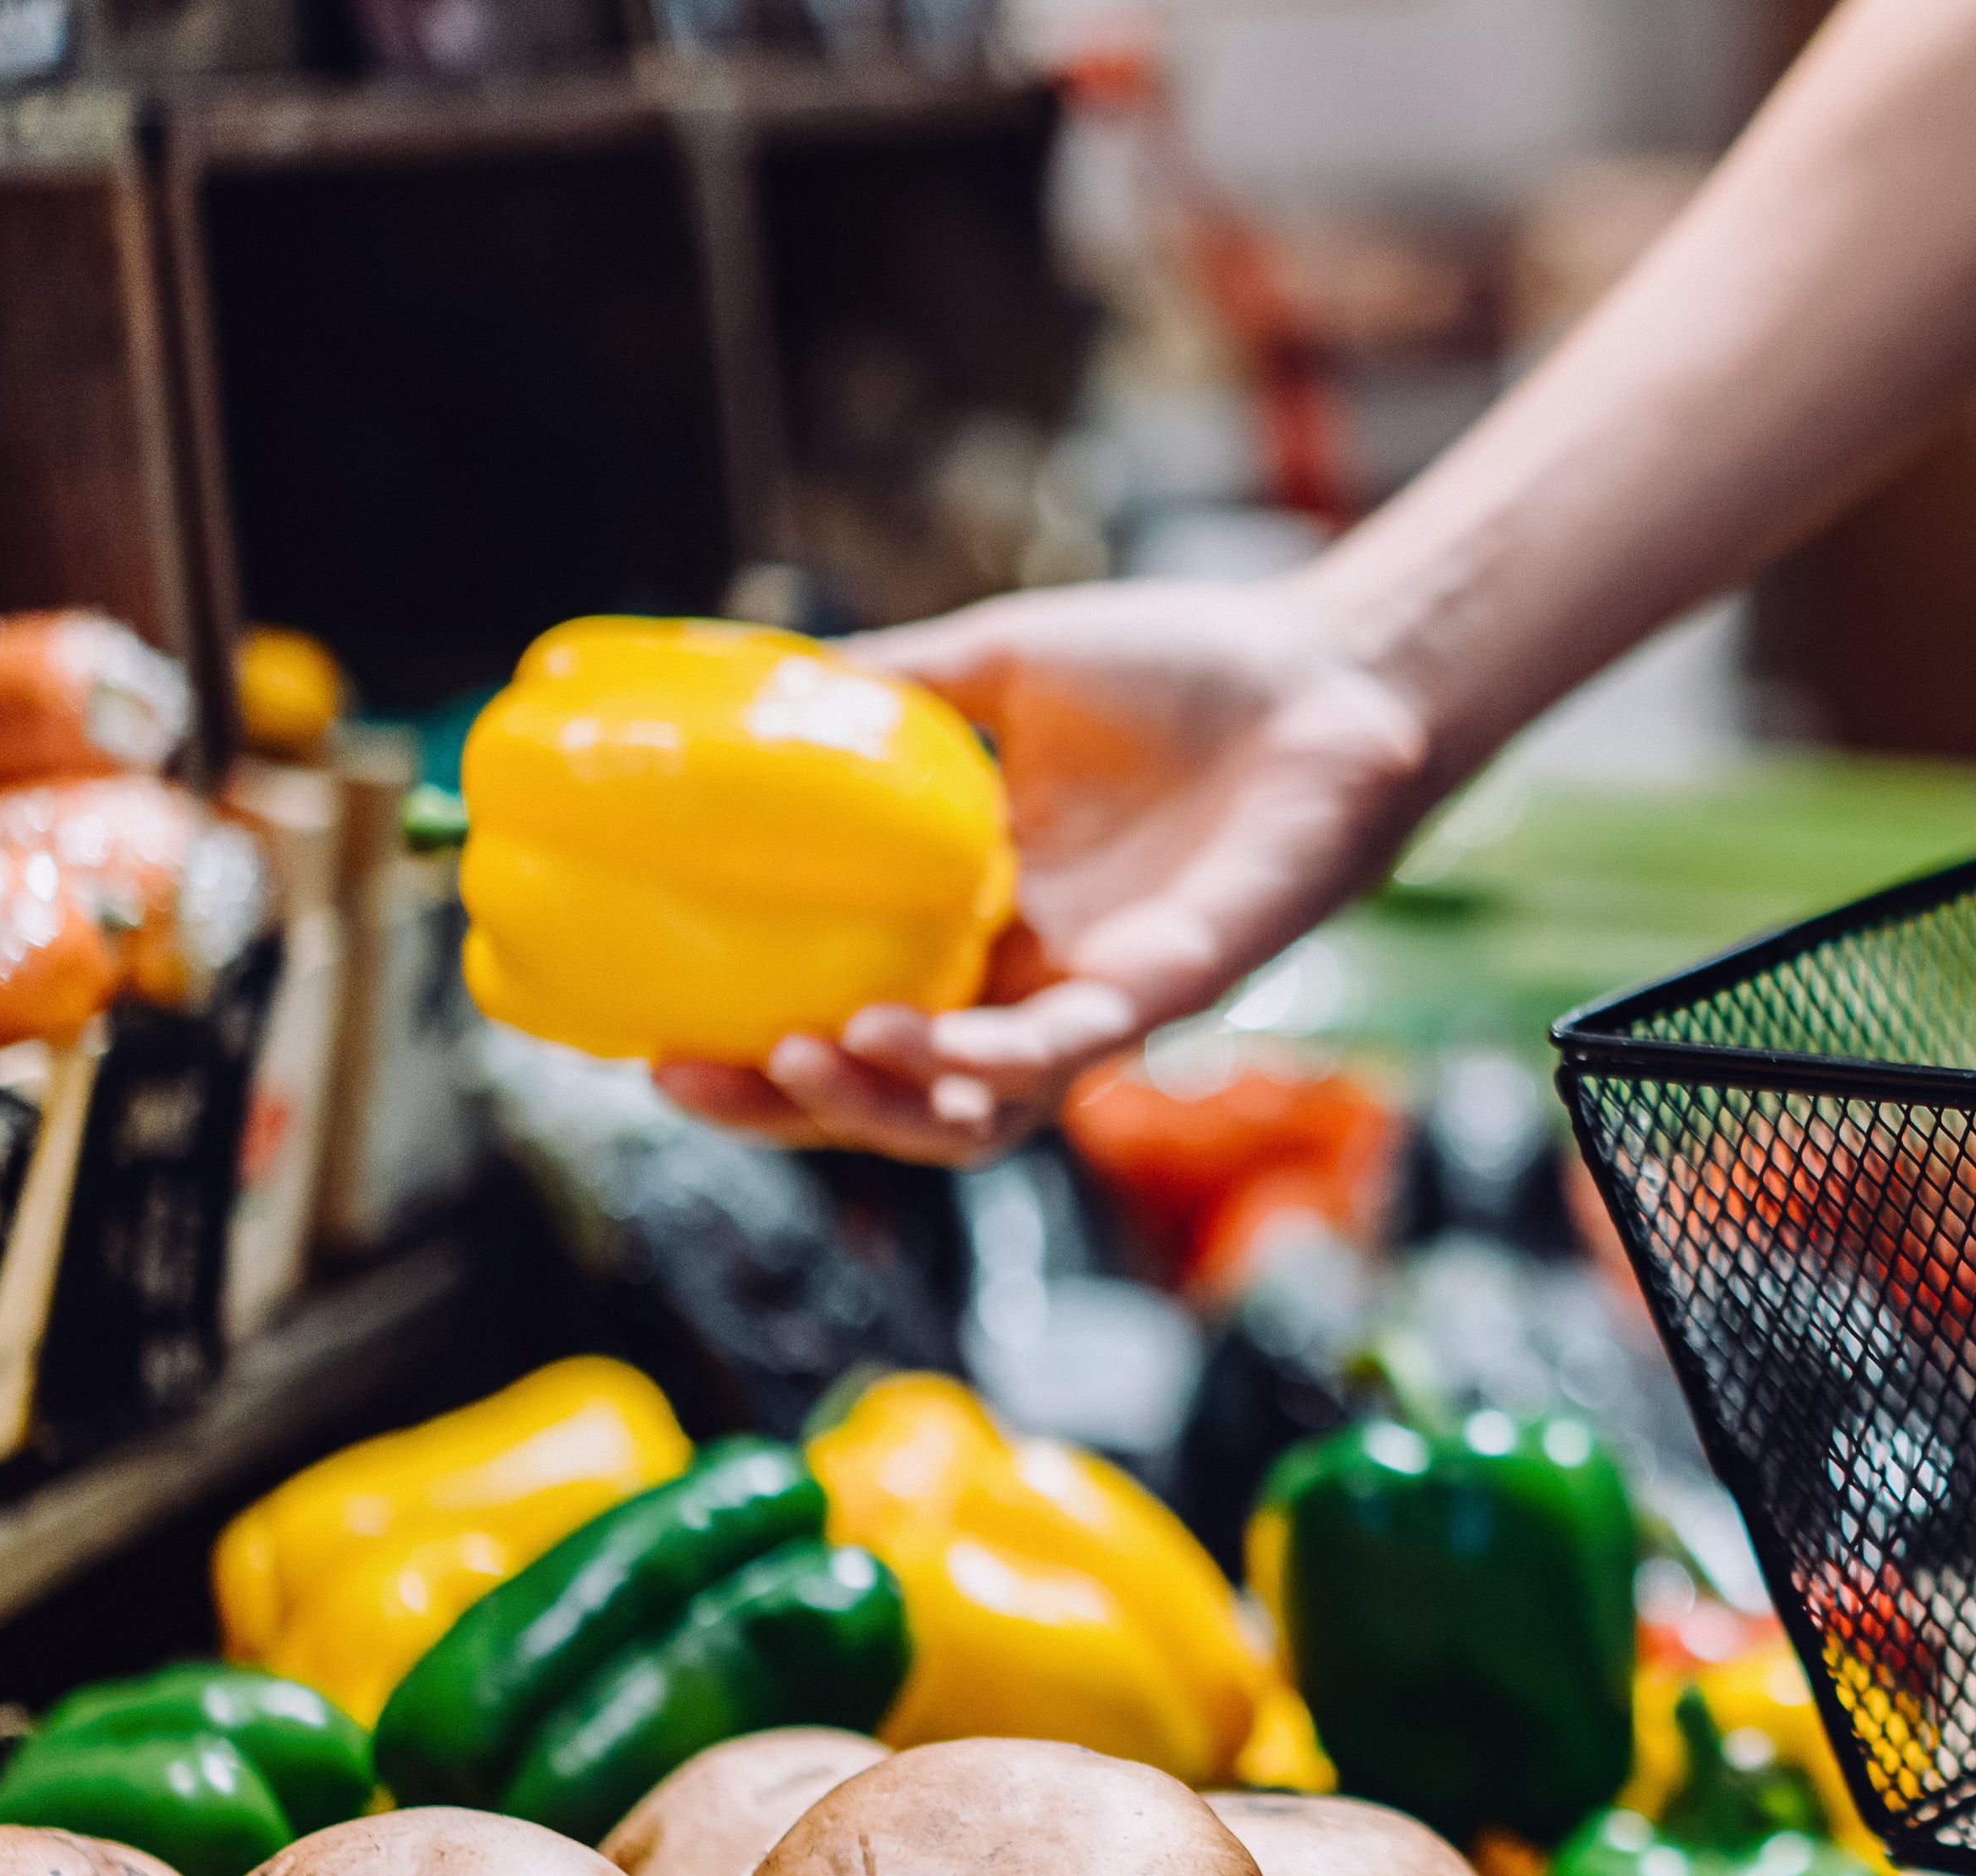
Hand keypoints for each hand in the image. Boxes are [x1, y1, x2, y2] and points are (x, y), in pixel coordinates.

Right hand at [653, 578, 1438, 1164]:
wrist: (1328, 668)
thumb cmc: (1182, 669)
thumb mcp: (999, 664)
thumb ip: (885, 684)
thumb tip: (746, 674)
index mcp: (988, 924)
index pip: (854, 1020)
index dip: (754, 1047)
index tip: (647, 1033)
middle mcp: (1038, 983)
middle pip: (897, 1097)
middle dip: (787, 1109)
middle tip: (680, 1079)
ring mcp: (1107, 998)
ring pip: (980, 1111)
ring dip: (879, 1103)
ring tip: (795, 1056)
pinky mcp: (1178, 987)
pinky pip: (1073, 1052)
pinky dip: (990, 1060)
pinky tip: (911, 1040)